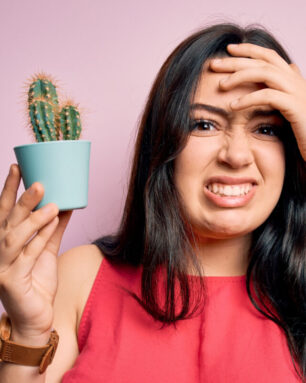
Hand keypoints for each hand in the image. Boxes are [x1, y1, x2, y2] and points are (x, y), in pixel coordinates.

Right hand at [0, 164, 72, 337]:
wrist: (36, 316)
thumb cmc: (38, 281)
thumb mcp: (47, 249)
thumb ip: (54, 228)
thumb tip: (67, 204)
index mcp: (5, 241)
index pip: (4, 210)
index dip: (9, 189)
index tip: (18, 167)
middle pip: (7, 220)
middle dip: (21, 199)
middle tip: (39, 183)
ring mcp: (2, 266)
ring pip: (14, 237)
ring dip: (33, 219)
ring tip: (52, 204)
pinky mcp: (11, 280)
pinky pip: (28, 255)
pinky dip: (40, 238)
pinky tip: (53, 223)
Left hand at [209, 43, 305, 160]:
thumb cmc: (302, 129)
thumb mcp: (292, 105)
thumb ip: (286, 88)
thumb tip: (288, 68)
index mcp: (292, 79)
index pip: (269, 56)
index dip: (249, 50)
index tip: (228, 49)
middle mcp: (295, 81)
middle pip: (263, 61)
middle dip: (236, 60)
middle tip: (213, 64)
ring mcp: (297, 92)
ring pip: (265, 73)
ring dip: (240, 76)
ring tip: (221, 85)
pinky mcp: (296, 107)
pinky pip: (268, 96)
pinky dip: (248, 99)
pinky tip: (233, 106)